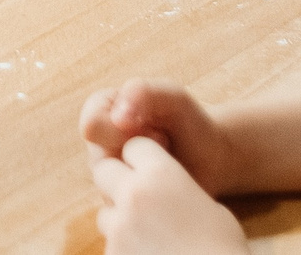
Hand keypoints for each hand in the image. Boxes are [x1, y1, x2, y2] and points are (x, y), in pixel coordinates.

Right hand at [79, 78, 246, 195]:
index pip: (92, 126)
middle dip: (138, 157)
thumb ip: (145, 93)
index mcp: (100, 110)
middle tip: (165, 148)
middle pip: (99, 159)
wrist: (208, 156)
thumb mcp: (173, 98)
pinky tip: (166, 185)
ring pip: (109, 187)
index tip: (155, 129)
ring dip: (145, 178)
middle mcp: (98, 143)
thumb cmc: (190, 122)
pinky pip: (124, 208)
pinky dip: (149, 198)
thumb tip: (117, 117)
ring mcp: (107, 173)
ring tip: (166, 165)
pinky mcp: (120, 200)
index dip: (124, 132)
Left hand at [89, 136, 248, 254]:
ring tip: (148, 235)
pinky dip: (125, 247)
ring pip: (105, 212)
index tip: (150, 170)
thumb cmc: (222, 246)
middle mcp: (133, 194)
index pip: (134, 146)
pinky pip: (111, 243)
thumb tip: (166, 190)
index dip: (142, 157)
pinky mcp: (113, 253)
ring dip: (120, 220)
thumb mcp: (208, 205)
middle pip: (105, 170)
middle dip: (117, 180)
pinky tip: (148, 252)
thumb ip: (178, 188)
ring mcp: (119, 227)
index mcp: (161, 173)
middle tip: (137, 199)